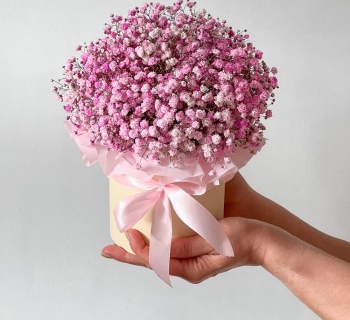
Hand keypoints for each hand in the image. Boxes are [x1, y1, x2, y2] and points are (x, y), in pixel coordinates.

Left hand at [101, 217, 268, 282]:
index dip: (138, 249)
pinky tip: (150, 238)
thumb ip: (186, 246)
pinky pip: (170, 251)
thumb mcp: (213, 240)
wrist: (261, 241)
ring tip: (124, 243)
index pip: (156, 261)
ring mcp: (192, 261)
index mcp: (191, 268)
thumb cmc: (242, 239)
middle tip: (108, 249)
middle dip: (130, 255)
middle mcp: (188, 267)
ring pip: (160, 257)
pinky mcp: (196, 252)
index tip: (127, 234)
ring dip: (141, 250)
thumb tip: (160, 249)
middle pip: (153, 262)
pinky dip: (156, 245)